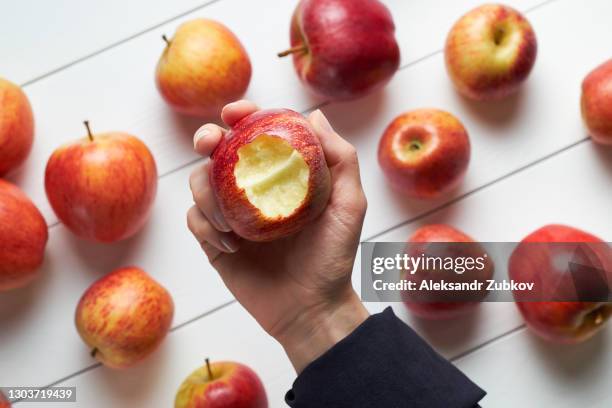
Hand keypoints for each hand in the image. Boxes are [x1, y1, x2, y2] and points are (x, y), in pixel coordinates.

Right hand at [187, 100, 368, 372]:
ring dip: (207, 192)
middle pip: (219, 151)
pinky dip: (205, 225)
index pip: (257, 134)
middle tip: (209, 144)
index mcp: (282, 175)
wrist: (311, 308)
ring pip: (200, 182)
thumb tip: (314, 115)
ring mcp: (233, 215)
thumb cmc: (334, 256)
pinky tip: (230, 245)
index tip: (235, 114)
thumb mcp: (349, 205)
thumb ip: (340, 159)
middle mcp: (254, 189)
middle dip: (207, 138)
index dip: (243, 116)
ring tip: (232, 224)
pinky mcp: (216, 242)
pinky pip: (195, 220)